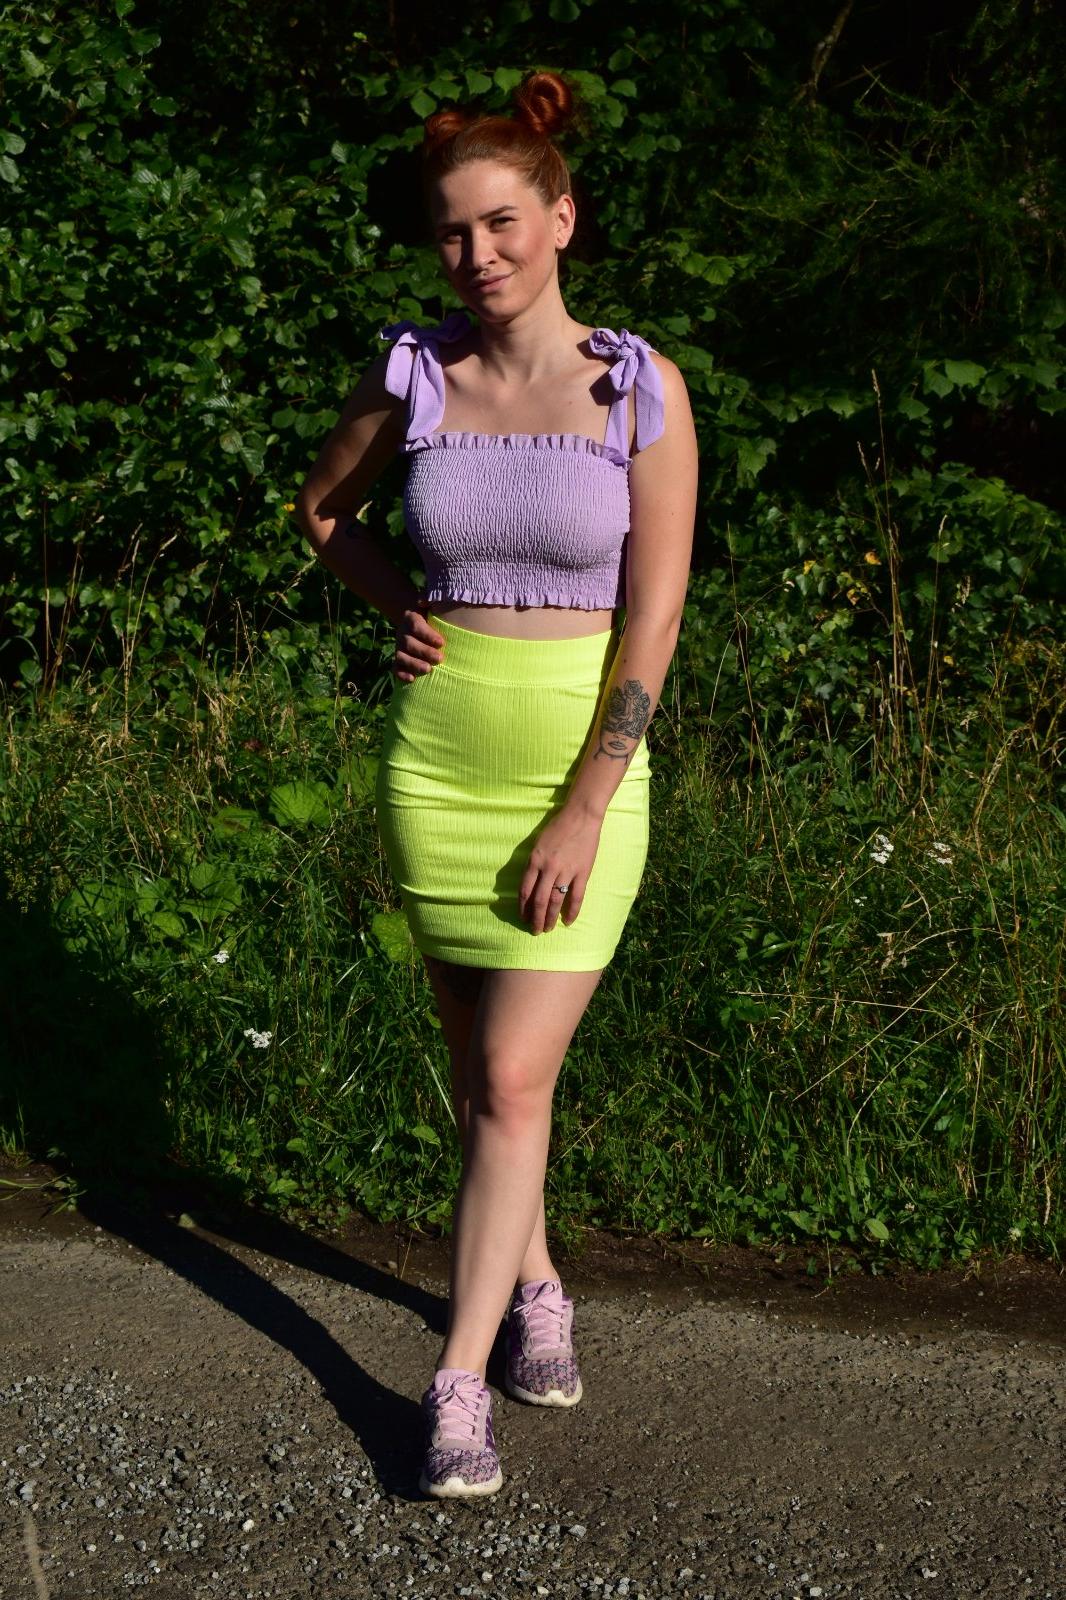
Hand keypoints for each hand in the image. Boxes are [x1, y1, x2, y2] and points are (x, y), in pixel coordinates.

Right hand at [392, 596, 443, 682]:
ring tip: (428, 670)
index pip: (416, 626)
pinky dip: (401, 674)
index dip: (428, 635)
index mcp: (411, 618)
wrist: (417, 619)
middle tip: (440, 658)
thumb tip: (422, 602)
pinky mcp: (399, 658)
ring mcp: (399, 647)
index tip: (441, 642)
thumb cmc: (431, 613)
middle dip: (424, 652)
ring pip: (401, 656)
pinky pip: (395, 667)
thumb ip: (428, 598)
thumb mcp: (431, 603)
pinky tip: (412, 679)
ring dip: (414, 664)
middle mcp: (402, 633)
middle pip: (409, 643)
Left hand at [518, 806, 602, 934]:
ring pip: (555, 901)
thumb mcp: (538, 844)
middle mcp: (548, 868)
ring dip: (550, 918)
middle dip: (536, 918)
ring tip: (548, 929)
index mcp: (535, 861)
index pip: (525, 890)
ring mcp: (566, 871)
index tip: (523, 918)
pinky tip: (568, 921)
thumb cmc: (557, 827)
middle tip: (535, 930)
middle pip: (539, 900)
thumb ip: (534, 864)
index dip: (523, 907)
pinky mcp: (582, 872)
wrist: (580, 816)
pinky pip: (576, 896)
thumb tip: (530, 883)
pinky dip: (572, 911)